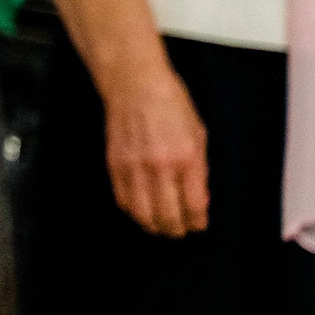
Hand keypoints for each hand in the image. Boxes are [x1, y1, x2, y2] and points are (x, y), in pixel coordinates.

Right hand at [103, 70, 211, 237]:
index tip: (198, 224)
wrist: (135, 84)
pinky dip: (133, 211)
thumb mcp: (198, 135)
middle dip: (176, 229)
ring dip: (153, 225)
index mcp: (187, 158)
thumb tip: (198, 199)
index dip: (198, 222)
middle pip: (168, 216)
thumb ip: (199, 169)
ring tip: (160, 225)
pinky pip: (122, 200)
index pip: (194, 205)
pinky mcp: (114, 164)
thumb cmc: (170, 104)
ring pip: (142, 214)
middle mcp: (160, 166)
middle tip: (179, 230)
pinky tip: (141, 210)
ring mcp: (134, 166)